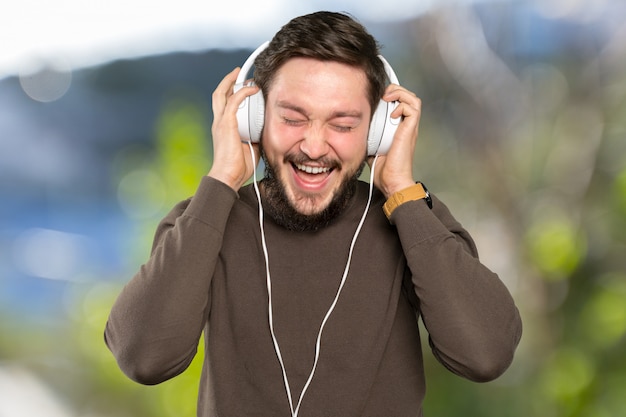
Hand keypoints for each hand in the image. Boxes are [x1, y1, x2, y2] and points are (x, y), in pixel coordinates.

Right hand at [208, 67, 260, 190]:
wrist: (228, 176)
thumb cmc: (239, 166)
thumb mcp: (252, 147)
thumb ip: (257, 135)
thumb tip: (267, 130)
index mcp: (223, 128)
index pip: (224, 105)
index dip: (230, 93)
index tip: (240, 85)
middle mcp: (218, 122)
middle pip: (219, 95)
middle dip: (228, 81)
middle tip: (238, 72)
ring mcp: (220, 122)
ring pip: (222, 94)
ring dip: (233, 82)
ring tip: (244, 75)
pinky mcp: (226, 124)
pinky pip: (234, 101)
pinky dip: (243, 92)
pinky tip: (253, 89)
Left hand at [368, 84, 421, 197]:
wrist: (392, 181)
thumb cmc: (383, 170)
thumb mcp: (371, 148)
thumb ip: (368, 137)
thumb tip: (355, 131)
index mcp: (399, 129)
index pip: (401, 104)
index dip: (392, 95)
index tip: (377, 97)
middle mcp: (407, 126)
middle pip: (409, 97)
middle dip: (396, 90)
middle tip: (382, 95)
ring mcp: (410, 128)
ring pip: (414, 99)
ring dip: (400, 94)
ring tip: (387, 98)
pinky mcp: (410, 131)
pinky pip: (412, 108)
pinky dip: (402, 106)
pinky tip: (391, 114)